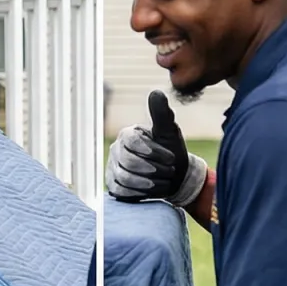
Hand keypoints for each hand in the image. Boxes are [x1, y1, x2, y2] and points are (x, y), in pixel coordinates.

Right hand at [106, 91, 207, 206]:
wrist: (174, 177)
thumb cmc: (171, 151)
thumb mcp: (169, 132)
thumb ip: (162, 114)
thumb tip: (156, 92)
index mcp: (128, 134)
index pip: (133, 142)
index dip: (153, 151)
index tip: (172, 158)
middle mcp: (116, 150)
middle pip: (128, 162)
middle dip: (153, 169)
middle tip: (170, 172)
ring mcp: (113, 168)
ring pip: (124, 178)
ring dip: (149, 183)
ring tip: (165, 182)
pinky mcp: (114, 185)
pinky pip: (120, 191)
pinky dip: (139, 193)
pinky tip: (153, 190)